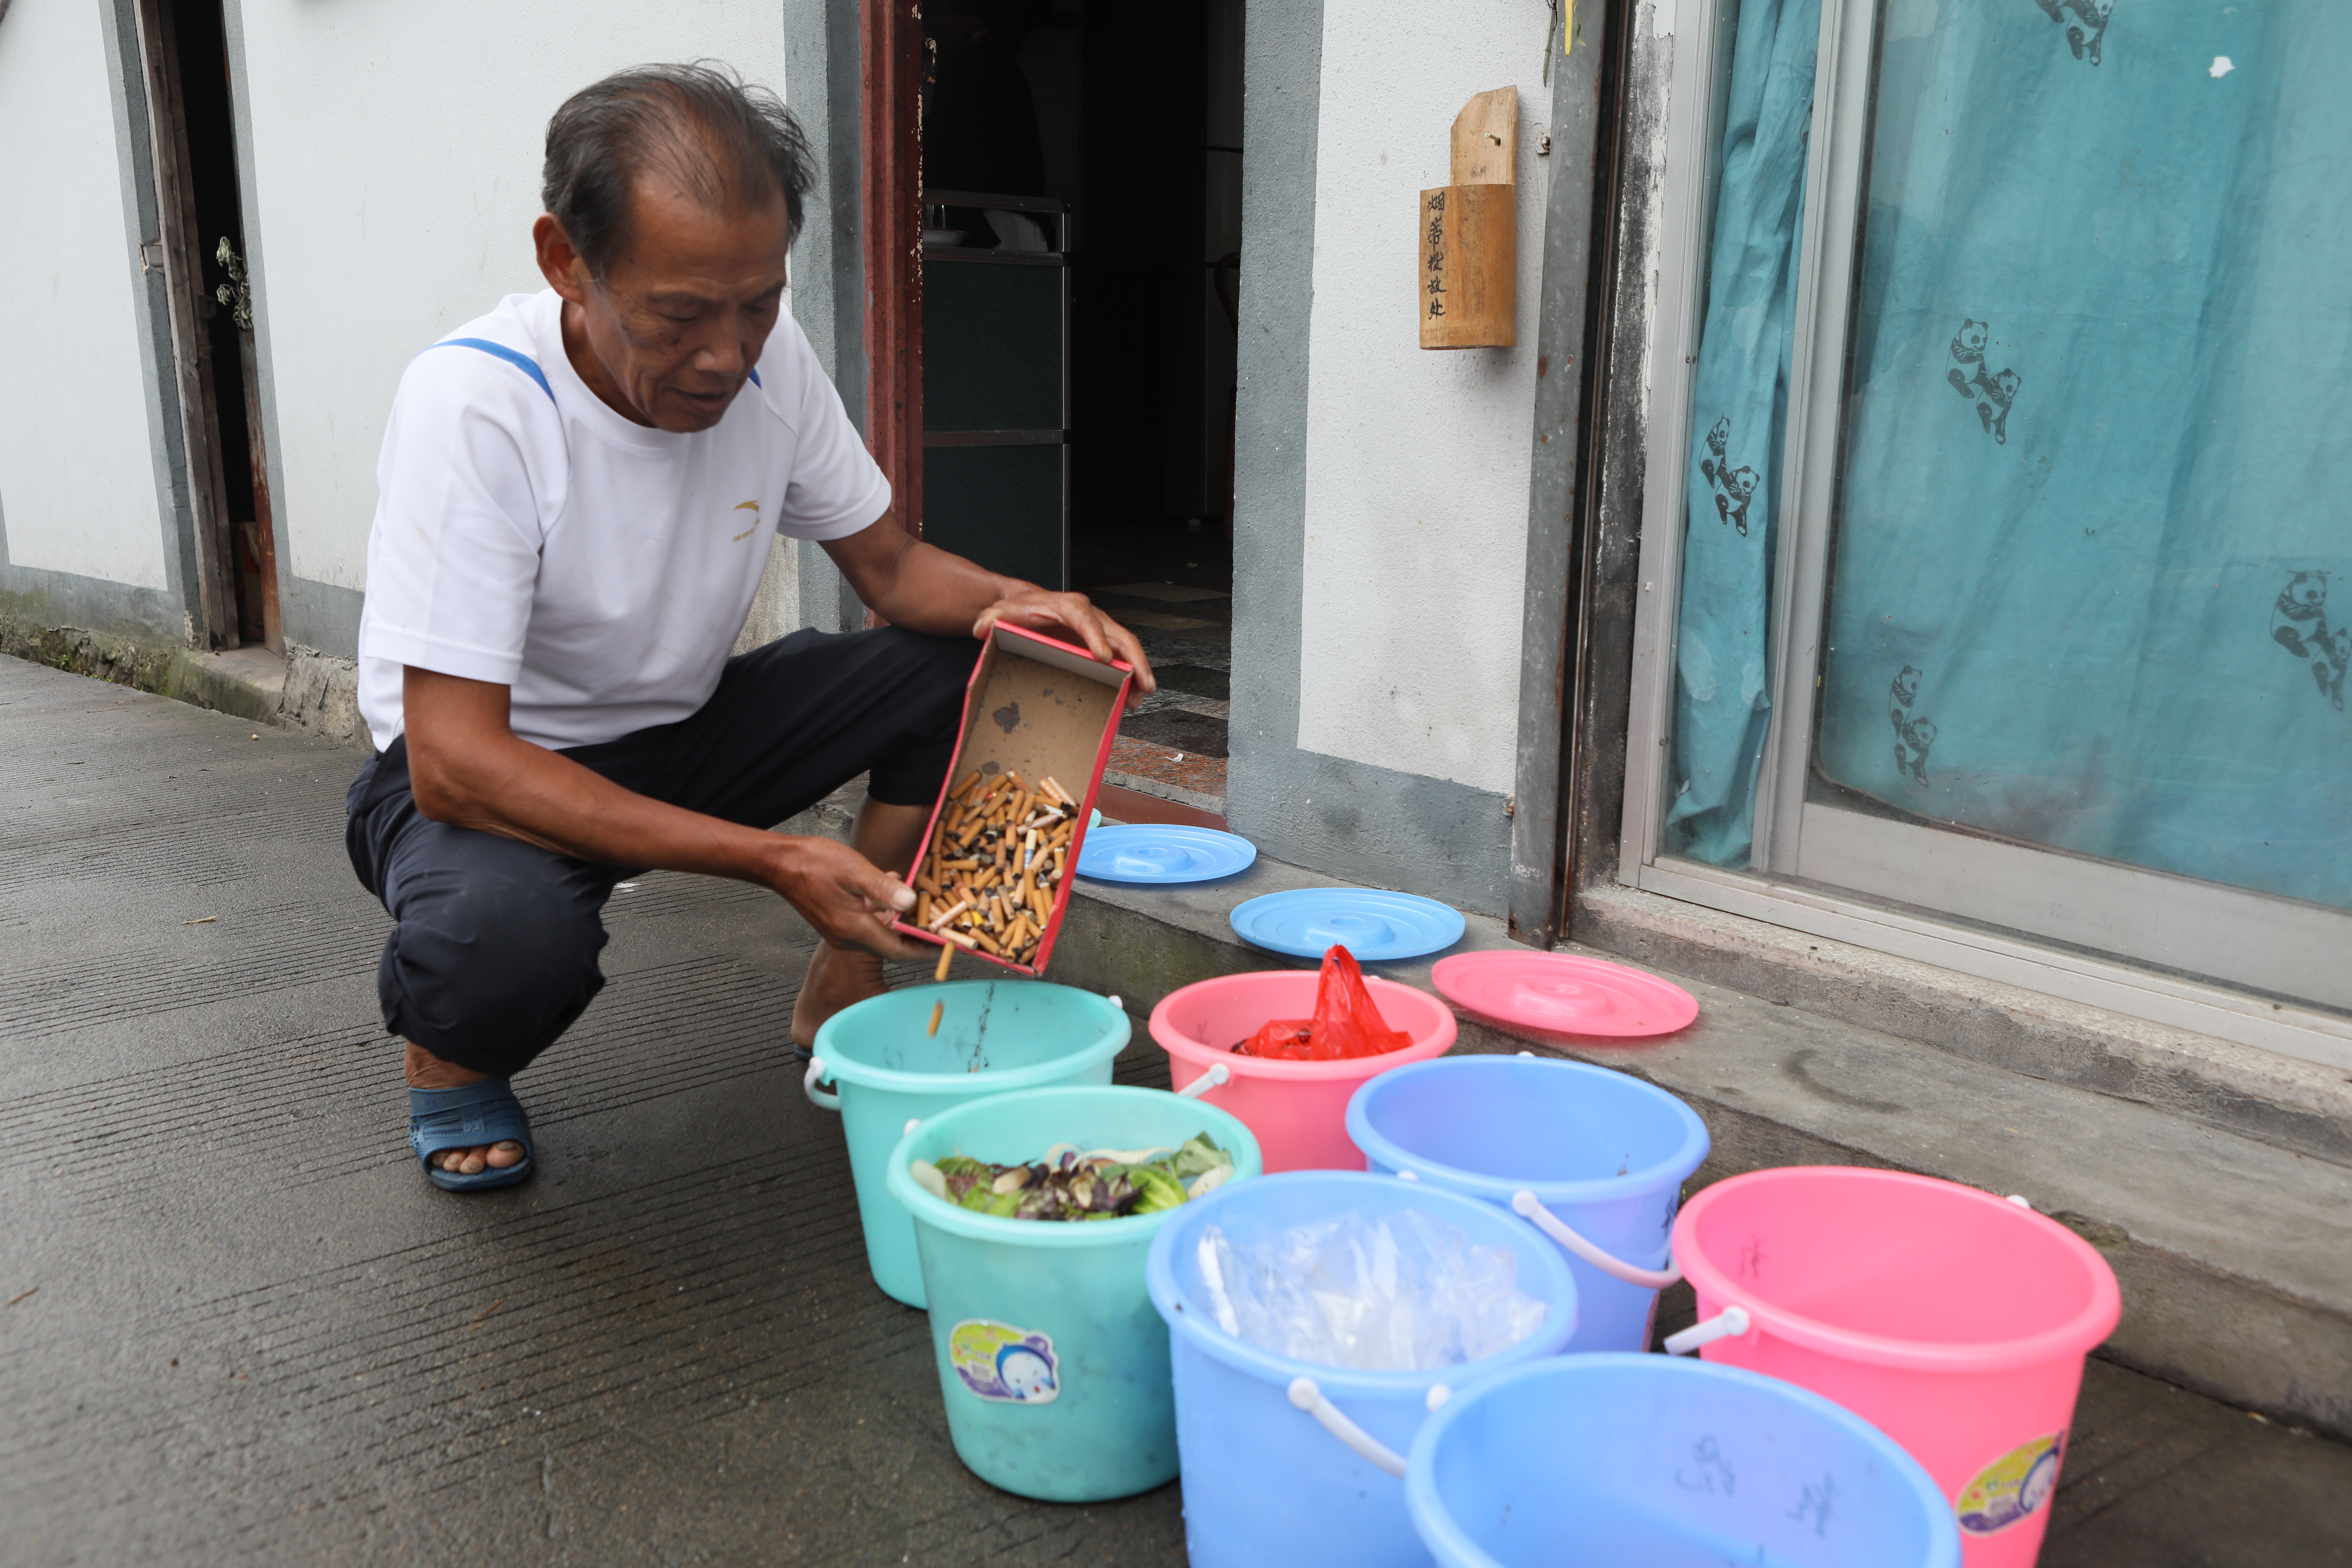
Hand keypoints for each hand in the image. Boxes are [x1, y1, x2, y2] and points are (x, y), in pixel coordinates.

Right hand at [764, 834, 930, 959]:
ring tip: (914, 896)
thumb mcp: (854, 870)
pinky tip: (888, 888)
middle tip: (938, 920)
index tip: (946, 946)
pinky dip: (883, 913)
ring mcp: (840, 933)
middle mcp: (847, 937)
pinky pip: (867, 926)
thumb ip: (883, 889)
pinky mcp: (836, 925)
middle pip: (891, 946)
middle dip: (916, 934)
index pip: (897, 950)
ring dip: (899, 920)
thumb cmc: (814, 863)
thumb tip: (910, 903)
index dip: (924, 951)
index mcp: (853, 928)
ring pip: (880, 935)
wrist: (779, 864)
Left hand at [974, 587, 1158, 706]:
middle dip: (1133, 659)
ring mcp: (1100, 629)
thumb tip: (981, 628)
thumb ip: (990, 618)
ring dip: (1138, 670)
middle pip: (1119, 635)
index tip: (1103, 657)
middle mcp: (1090, 616)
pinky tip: (1131, 696)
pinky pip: (1122, 657)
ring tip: (1141, 695)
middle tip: (1142, 683)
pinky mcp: (1102, 642)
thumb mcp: (1002, 611)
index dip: (1096, 638)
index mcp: (1069, 606)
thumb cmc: (1022, 610)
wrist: (1029, 605)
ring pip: (1126, 647)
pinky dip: (1131, 675)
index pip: (1086, 620)